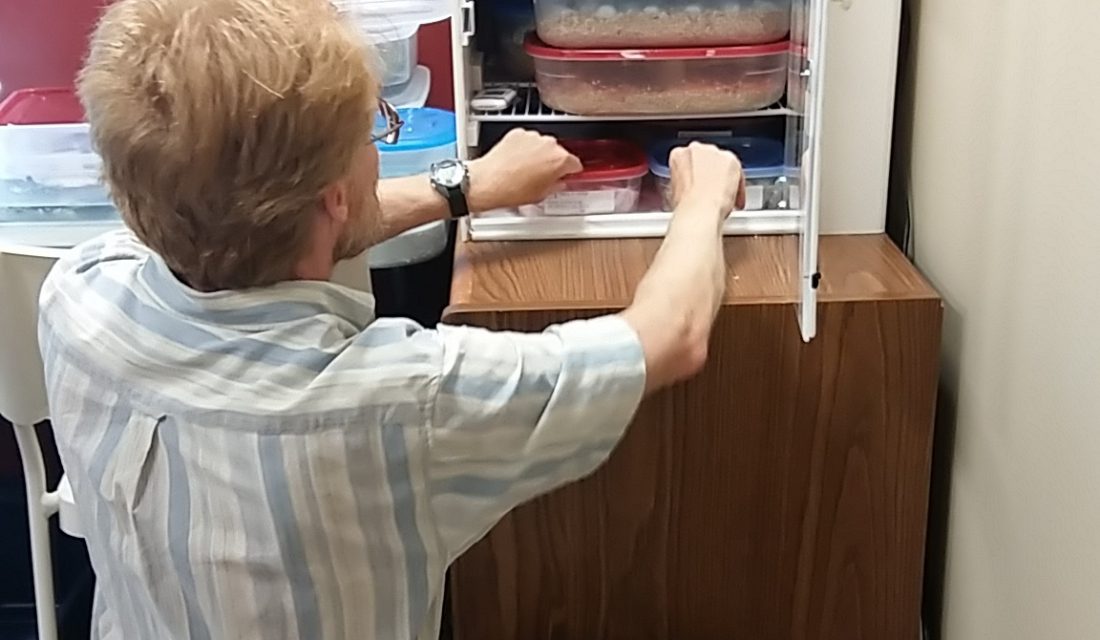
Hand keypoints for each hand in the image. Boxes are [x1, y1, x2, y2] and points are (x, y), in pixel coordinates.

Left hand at [466, 129, 582, 211]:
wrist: (487, 182)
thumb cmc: (511, 190)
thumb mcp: (542, 195)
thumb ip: (556, 185)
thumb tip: (557, 183)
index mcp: (560, 160)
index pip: (575, 163)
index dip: (571, 171)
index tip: (567, 174)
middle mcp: (548, 144)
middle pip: (559, 152)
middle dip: (553, 162)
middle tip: (544, 175)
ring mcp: (532, 137)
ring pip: (542, 144)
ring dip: (538, 153)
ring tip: (527, 169)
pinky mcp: (518, 133)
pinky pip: (527, 139)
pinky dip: (524, 147)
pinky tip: (518, 161)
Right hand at [669, 142, 745, 217]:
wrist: (699, 211)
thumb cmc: (686, 207)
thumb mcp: (676, 192)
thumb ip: (685, 182)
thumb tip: (691, 188)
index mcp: (678, 155)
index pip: (688, 161)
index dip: (694, 176)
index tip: (697, 185)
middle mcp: (696, 149)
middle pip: (707, 159)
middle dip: (711, 173)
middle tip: (713, 190)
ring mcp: (714, 153)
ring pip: (723, 164)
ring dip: (724, 179)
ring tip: (724, 197)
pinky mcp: (731, 160)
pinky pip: (737, 173)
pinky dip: (738, 187)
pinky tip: (734, 202)